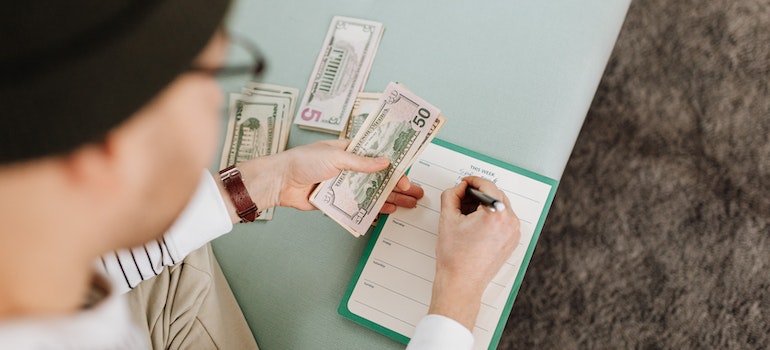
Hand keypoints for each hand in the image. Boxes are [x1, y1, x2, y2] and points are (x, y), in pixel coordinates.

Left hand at [236, 139, 422, 211]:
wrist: (281, 182)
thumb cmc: (303, 162)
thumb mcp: (336, 157)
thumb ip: (362, 162)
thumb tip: (384, 162)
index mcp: (349, 151)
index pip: (378, 156)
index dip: (394, 164)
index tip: (407, 173)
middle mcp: (349, 168)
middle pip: (379, 177)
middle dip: (398, 185)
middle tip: (415, 192)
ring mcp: (344, 185)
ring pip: (372, 193)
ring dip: (390, 198)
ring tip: (408, 205)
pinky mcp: (337, 200)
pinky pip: (359, 206)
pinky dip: (373, 210)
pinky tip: (387, 212)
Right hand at [428, 176, 519, 329]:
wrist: (462, 282)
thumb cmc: (455, 257)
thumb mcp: (447, 219)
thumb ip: (451, 195)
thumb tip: (458, 188)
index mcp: (496, 214)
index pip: (487, 185)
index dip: (472, 181)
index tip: (464, 183)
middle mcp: (509, 222)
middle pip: (495, 194)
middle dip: (478, 193)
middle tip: (461, 198)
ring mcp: (513, 233)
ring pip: (501, 206)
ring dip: (485, 204)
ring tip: (467, 214)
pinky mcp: (512, 241)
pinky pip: (504, 220)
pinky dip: (492, 217)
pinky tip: (475, 225)